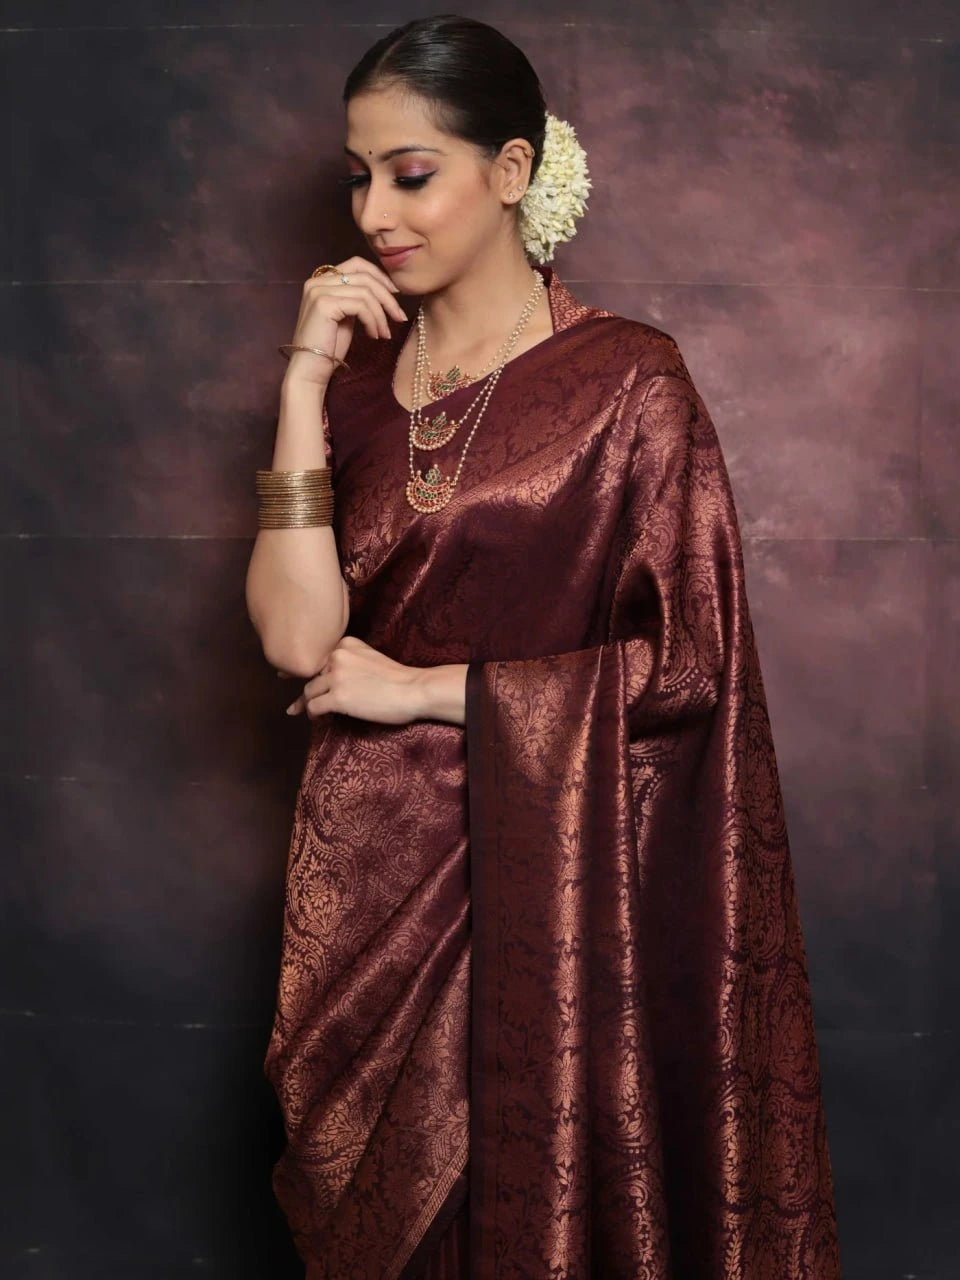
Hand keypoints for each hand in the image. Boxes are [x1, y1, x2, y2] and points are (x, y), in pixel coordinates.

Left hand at [278, 635, 422, 725]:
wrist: (414, 689)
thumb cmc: (399, 678)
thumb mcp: (370, 657)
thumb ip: (350, 660)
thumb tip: (330, 677)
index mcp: (345, 644)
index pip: (318, 657)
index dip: (302, 669)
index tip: (284, 675)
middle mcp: (337, 656)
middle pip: (311, 676)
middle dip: (306, 690)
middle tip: (295, 704)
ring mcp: (336, 677)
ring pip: (309, 691)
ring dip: (308, 703)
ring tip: (308, 713)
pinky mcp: (337, 698)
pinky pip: (313, 706)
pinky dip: (313, 713)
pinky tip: (316, 718)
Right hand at [283, 256, 407, 389]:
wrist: (310, 370)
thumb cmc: (328, 348)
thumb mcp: (345, 317)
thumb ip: (356, 299)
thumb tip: (384, 290)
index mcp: (322, 281)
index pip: (357, 264)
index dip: (380, 276)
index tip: (395, 294)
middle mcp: (317, 281)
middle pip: (364, 276)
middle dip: (387, 296)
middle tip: (399, 316)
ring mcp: (319, 291)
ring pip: (365, 292)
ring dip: (381, 314)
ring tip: (385, 333)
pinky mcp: (324, 304)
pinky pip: (360, 305)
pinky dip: (373, 321)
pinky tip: (374, 336)